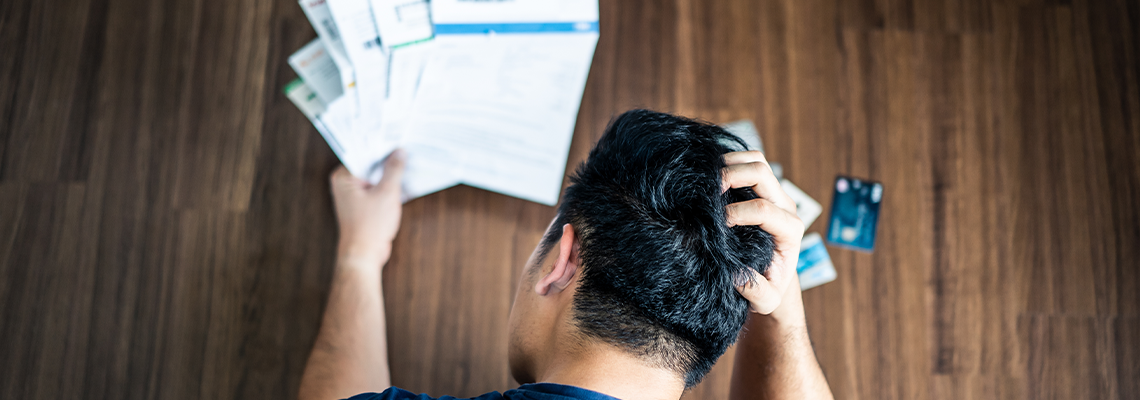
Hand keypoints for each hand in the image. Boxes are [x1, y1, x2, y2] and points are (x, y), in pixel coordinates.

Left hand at [330, 150, 406, 267]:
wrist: (364, 255)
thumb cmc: (370, 226)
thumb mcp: (387, 193)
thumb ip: (394, 170)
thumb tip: (399, 152)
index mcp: (344, 177)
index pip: (363, 152)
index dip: (381, 145)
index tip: (396, 137)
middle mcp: (345, 184)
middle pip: (369, 164)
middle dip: (387, 159)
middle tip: (405, 147)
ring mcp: (354, 195)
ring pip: (375, 177)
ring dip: (390, 174)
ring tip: (408, 162)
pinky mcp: (363, 205)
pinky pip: (377, 189)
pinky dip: (389, 187)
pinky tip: (405, 182)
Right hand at [721, 151, 804, 322]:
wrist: (773, 274)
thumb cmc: (768, 286)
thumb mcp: (766, 300)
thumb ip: (757, 293)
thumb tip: (738, 274)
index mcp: (790, 231)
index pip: (764, 210)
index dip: (737, 213)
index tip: (717, 224)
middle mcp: (785, 207)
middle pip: (762, 174)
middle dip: (732, 176)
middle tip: (709, 190)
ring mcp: (774, 193)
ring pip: (757, 160)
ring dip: (731, 162)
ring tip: (709, 178)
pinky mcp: (761, 187)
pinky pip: (748, 162)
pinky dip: (728, 161)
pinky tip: (710, 176)